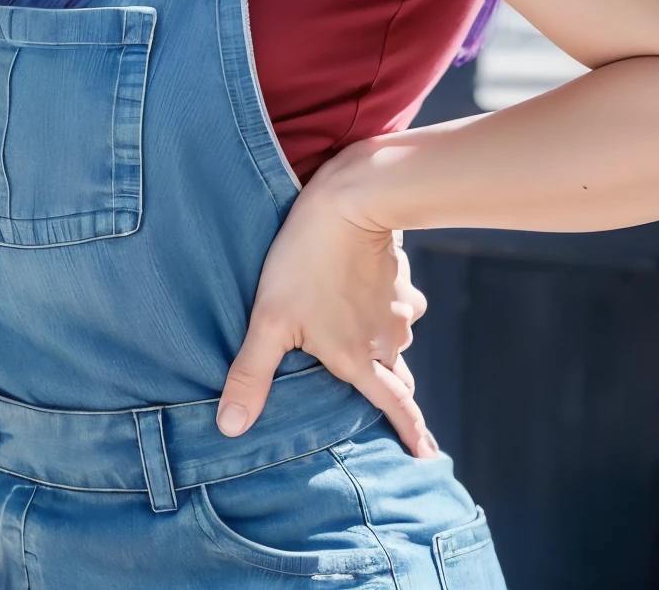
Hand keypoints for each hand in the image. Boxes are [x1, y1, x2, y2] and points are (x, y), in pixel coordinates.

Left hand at [216, 171, 436, 458]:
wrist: (351, 200)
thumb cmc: (305, 260)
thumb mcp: (269, 319)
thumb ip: (251, 374)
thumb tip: (231, 427)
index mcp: (357, 359)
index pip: (393, 406)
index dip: (411, 433)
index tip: (427, 457)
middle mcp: (387, 339)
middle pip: (394, 376)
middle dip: (390, 390)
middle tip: (383, 400)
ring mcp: (398, 308)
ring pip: (395, 339)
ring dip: (381, 343)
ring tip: (355, 336)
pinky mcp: (399, 279)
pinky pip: (398, 304)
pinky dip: (385, 306)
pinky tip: (363, 292)